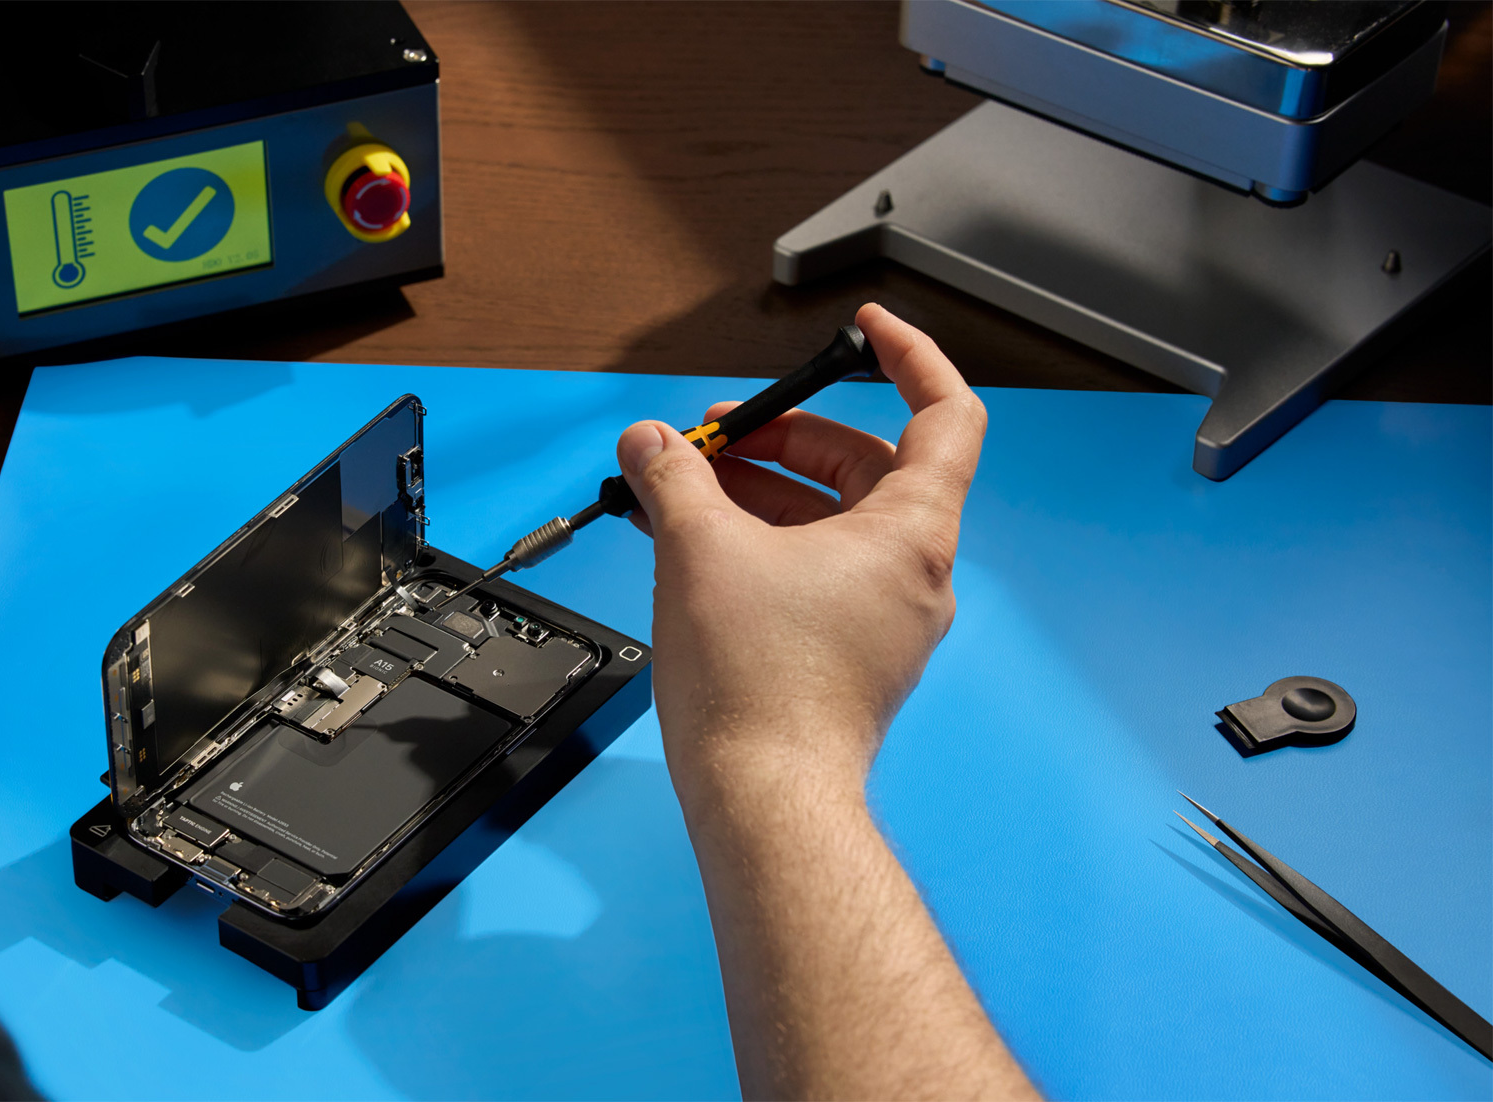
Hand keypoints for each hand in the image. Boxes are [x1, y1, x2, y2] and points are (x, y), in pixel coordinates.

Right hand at [616, 302, 986, 803]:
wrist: (764, 799)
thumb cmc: (759, 687)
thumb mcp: (700, 550)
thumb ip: (674, 478)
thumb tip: (650, 442)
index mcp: (910, 533)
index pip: (945, 414)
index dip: (908, 358)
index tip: (863, 332)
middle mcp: (914, 573)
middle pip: (869, 467)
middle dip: (790, 437)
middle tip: (717, 434)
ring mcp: (887, 619)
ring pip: (835, 523)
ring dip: (765, 492)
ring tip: (686, 488)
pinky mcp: (851, 655)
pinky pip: (816, 571)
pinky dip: (766, 543)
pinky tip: (695, 544)